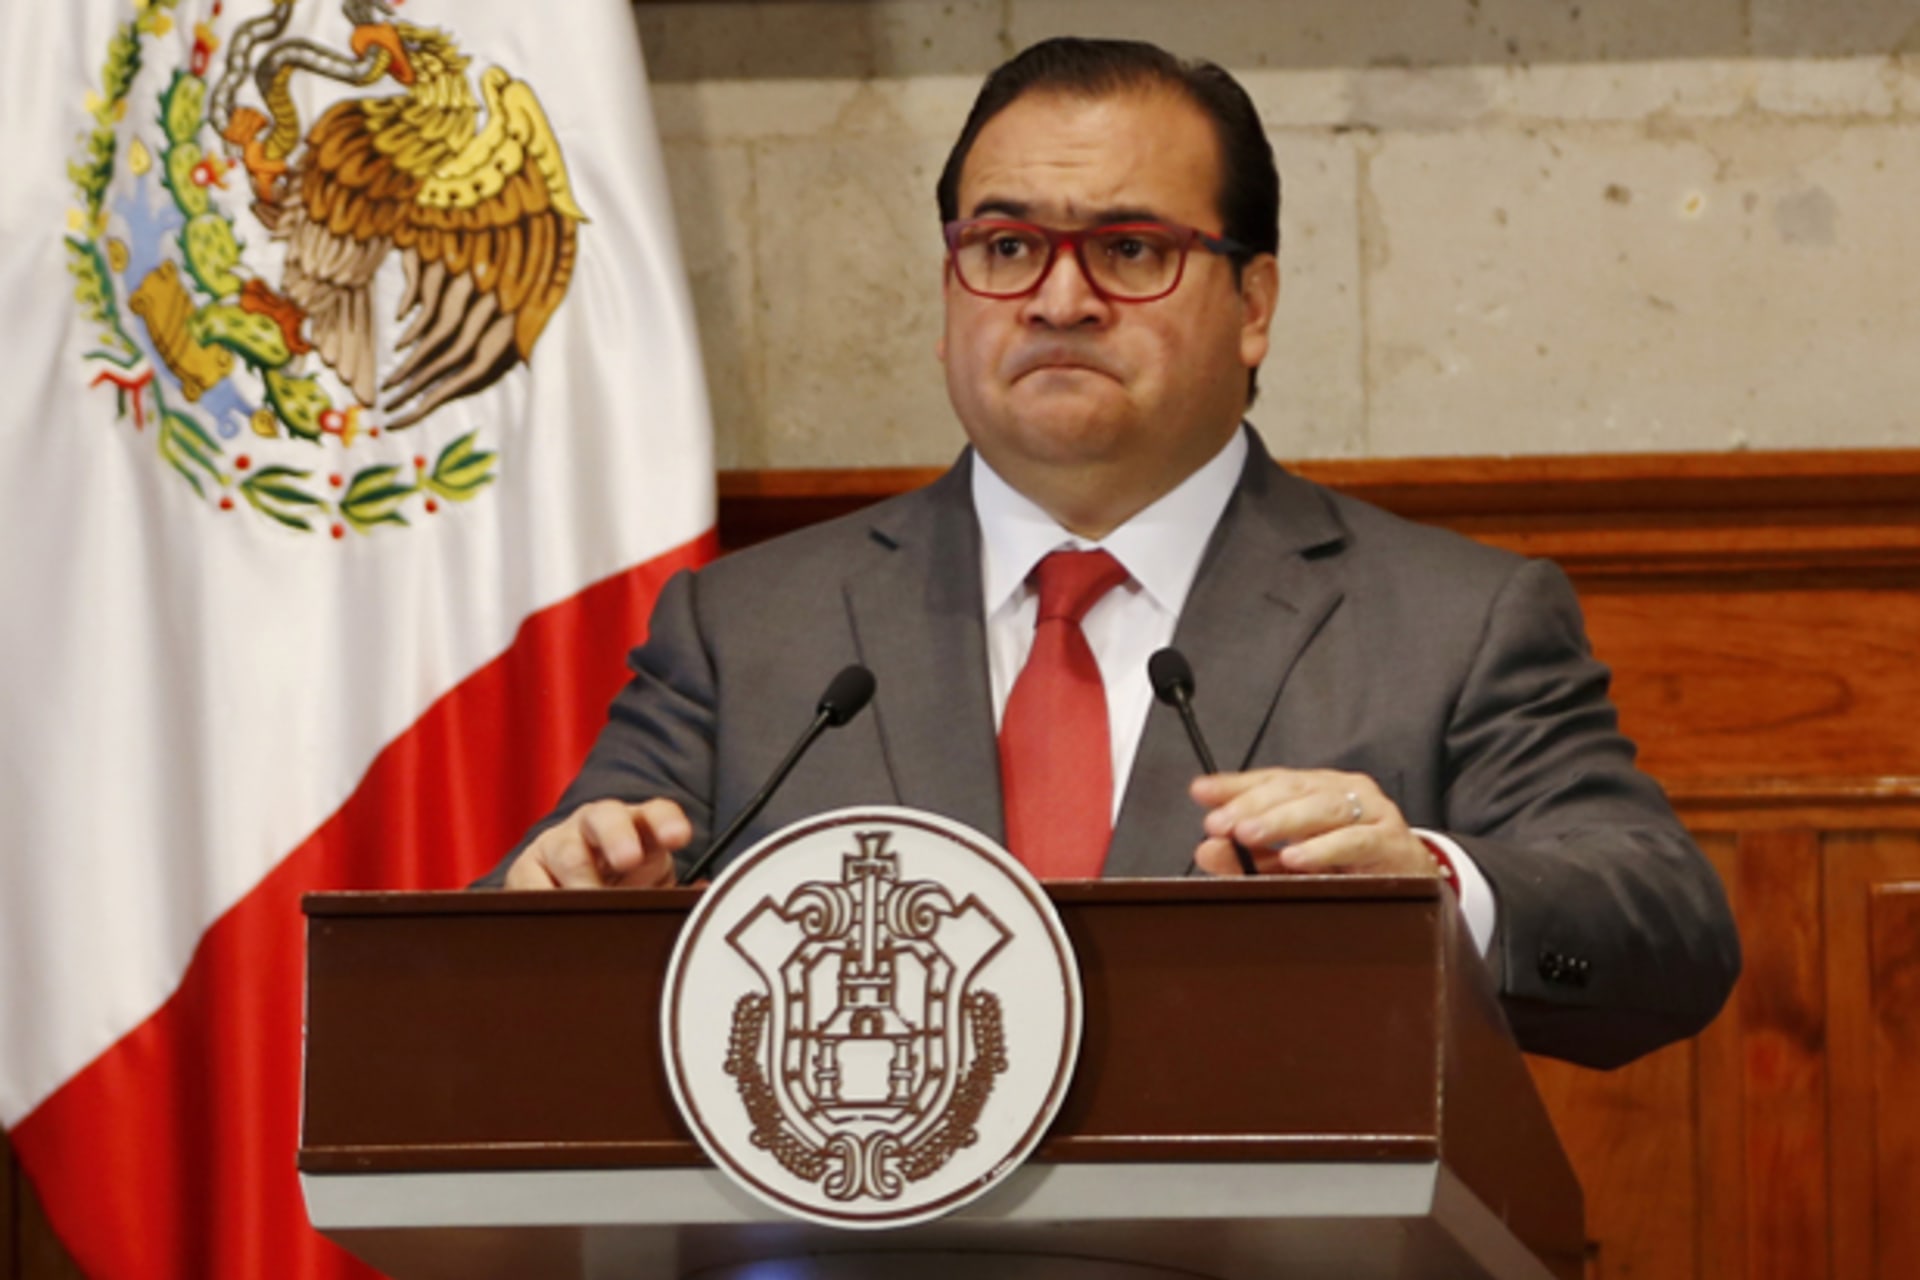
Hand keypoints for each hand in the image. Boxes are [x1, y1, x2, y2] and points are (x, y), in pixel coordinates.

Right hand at [503, 798, 690, 888]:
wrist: (571, 897)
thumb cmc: (625, 892)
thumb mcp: (656, 889)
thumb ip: (678, 892)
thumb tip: (705, 895)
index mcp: (639, 827)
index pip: (657, 813)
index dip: (667, 822)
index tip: (680, 837)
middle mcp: (596, 825)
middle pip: (607, 818)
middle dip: (618, 836)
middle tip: (629, 859)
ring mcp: (559, 843)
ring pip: (567, 850)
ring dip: (581, 878)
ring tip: (591, 902)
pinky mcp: (526, 868)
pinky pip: (528, 880)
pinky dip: (540, 897)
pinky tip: (554, 914)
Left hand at [1189, 768, 1433, 876]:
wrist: (1416, 884)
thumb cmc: (1350, 867)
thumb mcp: (1291, 862)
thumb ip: (1250, 857)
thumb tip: (1206, 849)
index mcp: (1318, 789)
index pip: (1272, 779)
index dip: (1235, 785)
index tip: (1201, 792)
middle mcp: (1344, 791)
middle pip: (1293, 790)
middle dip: (1252, 805)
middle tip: (1220, 823)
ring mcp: (1372, 812)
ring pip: (1322, 808)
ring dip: (1282, 822)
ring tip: (1249, 835)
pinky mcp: (1392, 842)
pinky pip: (1356, 841)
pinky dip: (1324, 849)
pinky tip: (1296, 858)